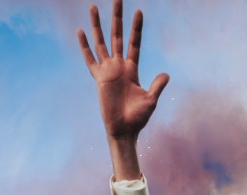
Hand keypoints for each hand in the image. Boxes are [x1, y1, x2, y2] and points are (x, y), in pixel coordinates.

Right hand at [78, 0, 168, 141]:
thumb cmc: (138, 118)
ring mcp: (107, 71)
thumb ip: (157, 86)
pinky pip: (90, 59)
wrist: (124, 130)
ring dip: (97, 25)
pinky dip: (85, 46)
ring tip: (93, 6)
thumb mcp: (151, 100)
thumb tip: (166, 74)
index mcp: (132, 68)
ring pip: (101, 42)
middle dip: (117, 17)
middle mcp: (119, 66)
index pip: (134, 42)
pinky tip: (81, 31)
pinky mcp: (98, 78)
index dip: (136, 28)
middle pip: (117, 36)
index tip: (139, 11)